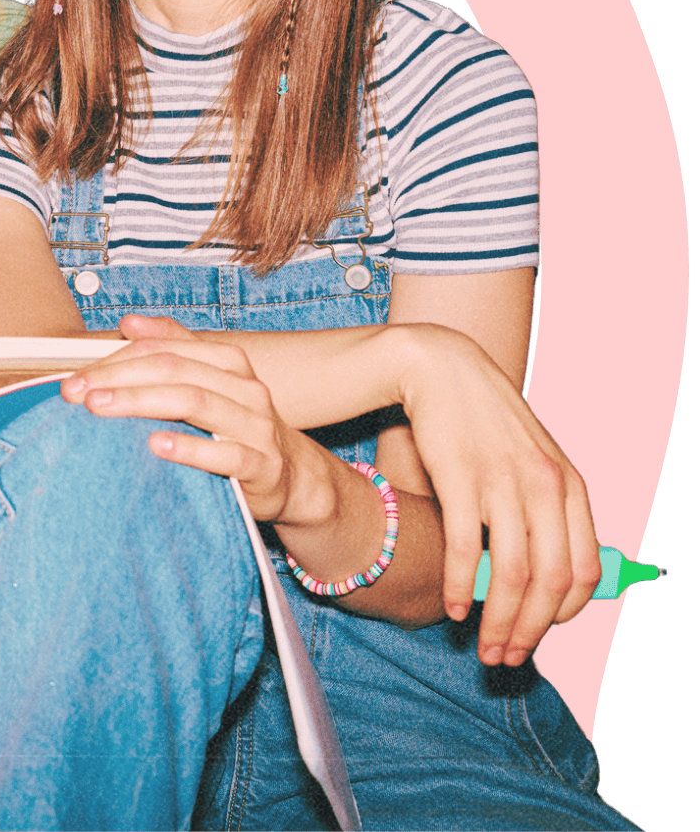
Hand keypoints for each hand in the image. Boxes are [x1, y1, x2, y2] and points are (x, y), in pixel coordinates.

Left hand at [58, 315, 323, 524]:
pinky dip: (189, 448)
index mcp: (228, 363)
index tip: (75, 376)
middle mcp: (245, 388)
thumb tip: (128, 323)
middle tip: (75, 393)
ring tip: (100, 408)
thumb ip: (173, 349)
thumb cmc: (237, 427)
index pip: (165, 350)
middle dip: (118, 378)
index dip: (116, 359)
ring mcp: (256, 426)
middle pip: (174, 370)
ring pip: (195, 403)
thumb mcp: (209, 383)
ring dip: (141, 403)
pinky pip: (226, 454)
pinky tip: (156, 445)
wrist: (289, 476)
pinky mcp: (262, 465)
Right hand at [388, 324, 601, 665]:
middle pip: (548, 582)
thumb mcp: (531, 463)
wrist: (442, 370)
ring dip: (497, 621)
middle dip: (529, 631)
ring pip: (510, 573)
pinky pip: (465, 547)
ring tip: (483, 645)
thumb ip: (544, 511)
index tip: (539, 634)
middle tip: (508, 657)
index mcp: (569, 487)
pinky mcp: (460, 478)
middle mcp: (544, 487)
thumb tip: (544, 576)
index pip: (583, 571)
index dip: (563, 615)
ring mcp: (503, 483)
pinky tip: (453, 607)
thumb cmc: (484, 423)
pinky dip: (459, 586)